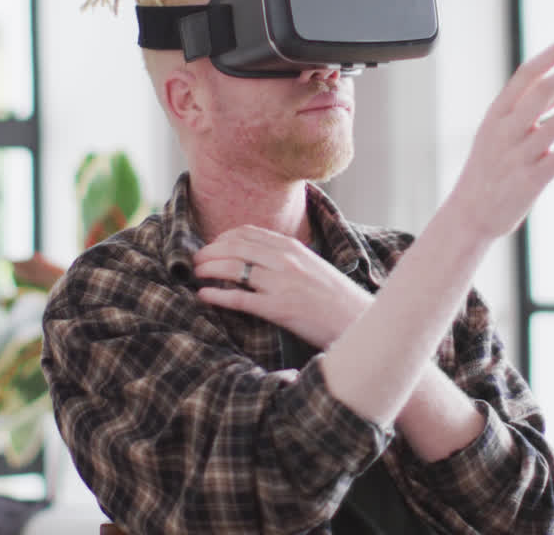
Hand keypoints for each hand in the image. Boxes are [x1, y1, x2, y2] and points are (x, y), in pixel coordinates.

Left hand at [192, 225, 371, 348]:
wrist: (359, 320)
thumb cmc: (336, 298)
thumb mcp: (314, 266)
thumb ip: (289, 258)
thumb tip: (261, 257)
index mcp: (293, 248)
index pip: (247, 233)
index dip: (222, 239)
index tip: (211, 247)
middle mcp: (285, 260)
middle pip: (235, 247)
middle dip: (209, 252)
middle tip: (194, 261)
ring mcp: (282, 284)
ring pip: (233, 269)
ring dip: (208, 270)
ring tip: (195, 275)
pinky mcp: (280, 309)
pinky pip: (240, 299)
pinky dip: (217, 296)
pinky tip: (203, 296)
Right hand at [444, 39, 553, 240]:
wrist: (469, 216)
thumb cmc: (486, 173)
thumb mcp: (497, 137)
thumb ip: (527, 114)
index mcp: (496, 117)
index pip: (523, 77)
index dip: (548, 58)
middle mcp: (505, 133)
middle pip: (542, 92)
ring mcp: (517, 157)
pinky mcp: (530, 181)